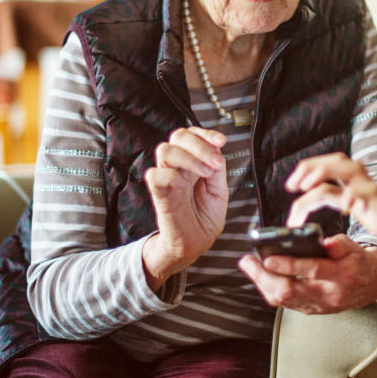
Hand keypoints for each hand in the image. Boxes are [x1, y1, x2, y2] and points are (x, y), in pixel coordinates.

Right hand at [142, 127, 228, 288]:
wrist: (195, 243)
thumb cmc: (205, 218)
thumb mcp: (220, 190)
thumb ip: (217, 169)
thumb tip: (216, 151)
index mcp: (193, 162)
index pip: (192, 135)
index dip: (206, 133)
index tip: (221, 141)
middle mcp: (179, 166)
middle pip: (178, 135)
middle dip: (199, 144)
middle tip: (215, 164)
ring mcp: (167, 178)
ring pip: (165, 150)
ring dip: (189, 158)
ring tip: (206, 174)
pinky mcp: (158, 193)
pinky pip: (155, 175)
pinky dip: (171, 175)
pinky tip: (184, 185)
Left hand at [238, 234, 376, 313]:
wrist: (372, 285)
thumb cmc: (359, 261)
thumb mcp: (354, 248)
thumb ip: (340, 244)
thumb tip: (326, 242)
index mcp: (341, 275)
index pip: (312, 271)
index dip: (289, 265)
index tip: (269, 258)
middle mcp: (328, 294)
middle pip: (289, 291)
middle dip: (264, 277)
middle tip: (248, 261)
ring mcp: (319, 305)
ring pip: (284, 300)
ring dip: (262, 283)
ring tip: (249, 266)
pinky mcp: (312, 310)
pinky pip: (286, 303)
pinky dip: (270, 289)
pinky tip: (261, 277)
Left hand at [284, 152, 376, 236]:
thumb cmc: (364, 208)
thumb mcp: (337, 200)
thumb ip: (320, 195)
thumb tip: (295, 207)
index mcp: (343, 171)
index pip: (320, 162)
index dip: (302, 171)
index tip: (289, 186)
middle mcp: (354, 172)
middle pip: (332, 161)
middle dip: (310, 170)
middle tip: (295, 187)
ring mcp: (365, 181)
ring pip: (344, 169)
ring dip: (323, 175)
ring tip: (308, 189)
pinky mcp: (375, 194)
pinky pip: (361, 190)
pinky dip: (349, 197)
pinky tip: (343, 209)